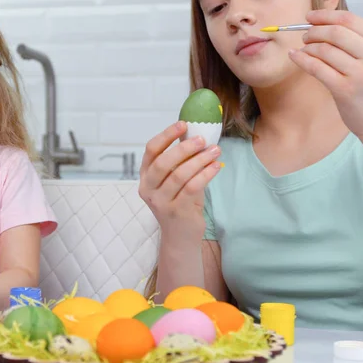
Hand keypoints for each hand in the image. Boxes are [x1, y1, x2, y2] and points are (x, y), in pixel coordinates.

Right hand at [138, 121, 222, 235]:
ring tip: (215, 150)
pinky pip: (192, 187)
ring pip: (179, 175)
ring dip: (200, 160)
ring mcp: (161, 202)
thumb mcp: (175, 181)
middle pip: (163, 162)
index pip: (151, 151)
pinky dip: (206, 174)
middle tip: (203, 139)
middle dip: (184, 148)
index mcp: (145, 177)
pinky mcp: (177, 211)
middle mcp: (148, 189)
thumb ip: (180, 162)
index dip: (166, 135)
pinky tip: (216, 166)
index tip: (183, 124)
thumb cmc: (180, 204)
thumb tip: (196, 134)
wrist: (180, 238)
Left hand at [289, 10, 362, 138]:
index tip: (310, 17)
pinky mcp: (344, 89)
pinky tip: (294, 56)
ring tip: (303, 49)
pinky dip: (301, 59)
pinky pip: (316, 67)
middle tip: (304, 35)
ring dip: (307, 46)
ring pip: (324, 50)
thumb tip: (326, 25)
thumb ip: (359, 43)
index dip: (326, 16)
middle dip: (314, 31)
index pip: (351, 20)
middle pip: (336, 32)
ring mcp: (361, 74)